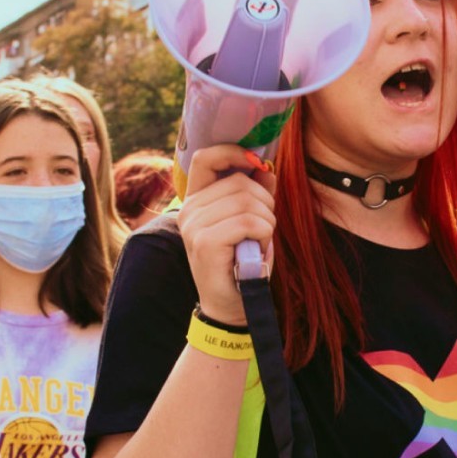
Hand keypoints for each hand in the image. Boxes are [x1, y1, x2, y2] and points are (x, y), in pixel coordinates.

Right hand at [177, 145, 276, 326]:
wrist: (233, 305)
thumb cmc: (244, 261)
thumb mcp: (250, 221)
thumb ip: (255, 193)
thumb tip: (267, 168)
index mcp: (196, 200)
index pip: (206, 157)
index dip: (234, 152)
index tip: (259, 163)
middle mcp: (189, 210)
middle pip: (239, 181)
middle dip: (265, 202)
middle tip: (264, 228)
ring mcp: (194, 226)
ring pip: (247, 201)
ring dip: (267, 221)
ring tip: (259, 241)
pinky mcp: (205, 242)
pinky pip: (249, 222)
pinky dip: (264, 234)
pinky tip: (257, 249)